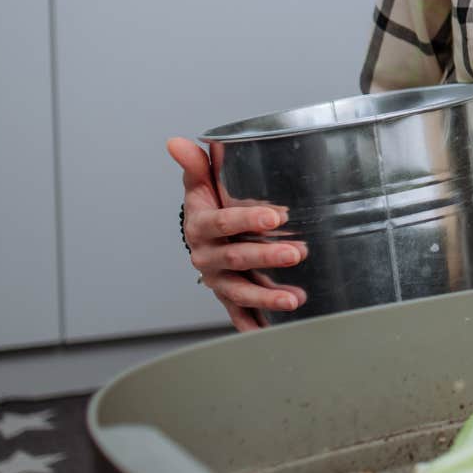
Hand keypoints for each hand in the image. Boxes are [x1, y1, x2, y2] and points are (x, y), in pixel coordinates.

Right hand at [170, 137, 306, 331]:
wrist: (202, 237)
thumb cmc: (207, 206)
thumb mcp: (200, 183)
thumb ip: (195, 164)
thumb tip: (176, 142)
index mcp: (201, 226)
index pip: (224, 223)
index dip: (247, 219)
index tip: (275, 217)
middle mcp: (207, 257)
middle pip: (237, 259)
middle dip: (266, 258)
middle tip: (297, 253)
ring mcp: (219, 281)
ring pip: (240, 292)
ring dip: (267, 297)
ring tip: (294, 299)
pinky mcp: (229, 299)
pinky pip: (240, 316)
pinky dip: (255, 326)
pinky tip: (276, 331)